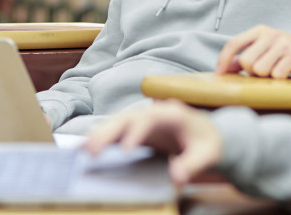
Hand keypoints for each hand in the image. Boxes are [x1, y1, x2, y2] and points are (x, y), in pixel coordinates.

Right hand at [84, 100, 222, 185]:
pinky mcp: (135, 129)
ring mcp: (142, 119)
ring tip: (83, 151)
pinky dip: (102, 137)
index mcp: (172, 114)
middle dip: (108, 132)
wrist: (206, 134)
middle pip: (127, 118)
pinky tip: (86, 148)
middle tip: (91, 150)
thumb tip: (176, 178)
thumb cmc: (207, 143)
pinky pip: (116, 130)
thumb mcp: (207, 154)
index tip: (126, 150)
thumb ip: (192, 165)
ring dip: (100, 134)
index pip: (150, 119)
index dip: (136, 133)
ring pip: (117, 123)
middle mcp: (153, 112)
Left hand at [215, 24, 290, 77]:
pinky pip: (277, 75)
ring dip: (267, 76)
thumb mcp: (263, 50)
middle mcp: (270, 34)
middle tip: (265, 70)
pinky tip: (287, 73)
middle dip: (252, 72)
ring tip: (277, 70)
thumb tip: (224, 69)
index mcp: (259, 31)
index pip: (233, 43)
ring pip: (260, 70)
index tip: (219, 74)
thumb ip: (244, 57)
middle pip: (246, 62)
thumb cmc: (284, 53)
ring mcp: (283, 43)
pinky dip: (280, 79)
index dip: (223, 59)